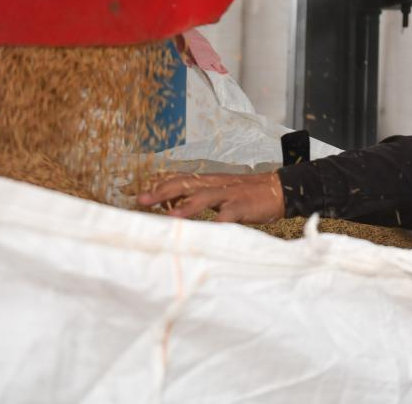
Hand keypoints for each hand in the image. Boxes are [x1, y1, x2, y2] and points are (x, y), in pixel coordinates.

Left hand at [137, 172, 284, 223]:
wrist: (279, 189)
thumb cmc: (246, 194)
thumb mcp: (219, 192)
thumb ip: (197, 196)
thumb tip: (171, 204)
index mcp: (207, 181)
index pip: (176, 178)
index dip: (154, 184)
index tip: (132, 190)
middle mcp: (214, 185)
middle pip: (184, 184)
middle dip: (161, 191)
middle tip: (140, 200)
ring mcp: (228, 195)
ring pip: (204, 197)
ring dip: (186, 206)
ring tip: (169, 215)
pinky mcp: (242, 206)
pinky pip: (229, 215)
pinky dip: (219, 223)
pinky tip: (209, 232)